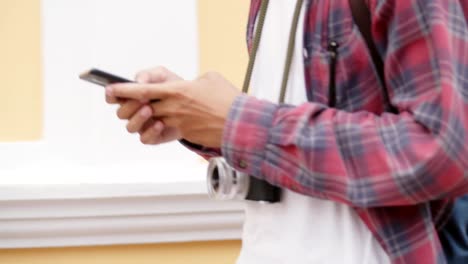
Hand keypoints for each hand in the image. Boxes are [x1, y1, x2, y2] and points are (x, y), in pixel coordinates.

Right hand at [106, 66, 182, 143]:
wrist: (192, 104)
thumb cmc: (173, 88)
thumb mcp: (163, 76)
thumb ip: (149, 75)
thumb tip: (137, 81)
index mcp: (131, 97)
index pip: (113, 97)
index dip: (111, 94)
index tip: (113, 90)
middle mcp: (133, 112)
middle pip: (121, 113)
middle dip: (130, 105)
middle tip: (142, 99)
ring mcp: (142, 126)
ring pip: (130, 127)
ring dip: (138, 118)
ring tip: (150, 109)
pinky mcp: (152, 137)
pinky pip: (145, 138)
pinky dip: (151, 131)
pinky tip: (161, 123)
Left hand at [106, 72, 241, 147]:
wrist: (240, 123)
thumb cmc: (228, 99)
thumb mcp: (211, 77)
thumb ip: (193, 79)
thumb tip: (188, 84)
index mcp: (177, 90)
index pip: (143, 90)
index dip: (123, 90)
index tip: (110, 89)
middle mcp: (173, 108)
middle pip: (140, 108)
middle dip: (127, 105)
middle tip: (123, 102)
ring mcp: (176, 123)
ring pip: (146, 123)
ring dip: (140, 119)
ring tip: (144, 113)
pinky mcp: (182, 135)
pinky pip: (157, 137)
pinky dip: (152, 133)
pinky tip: (156, 127)